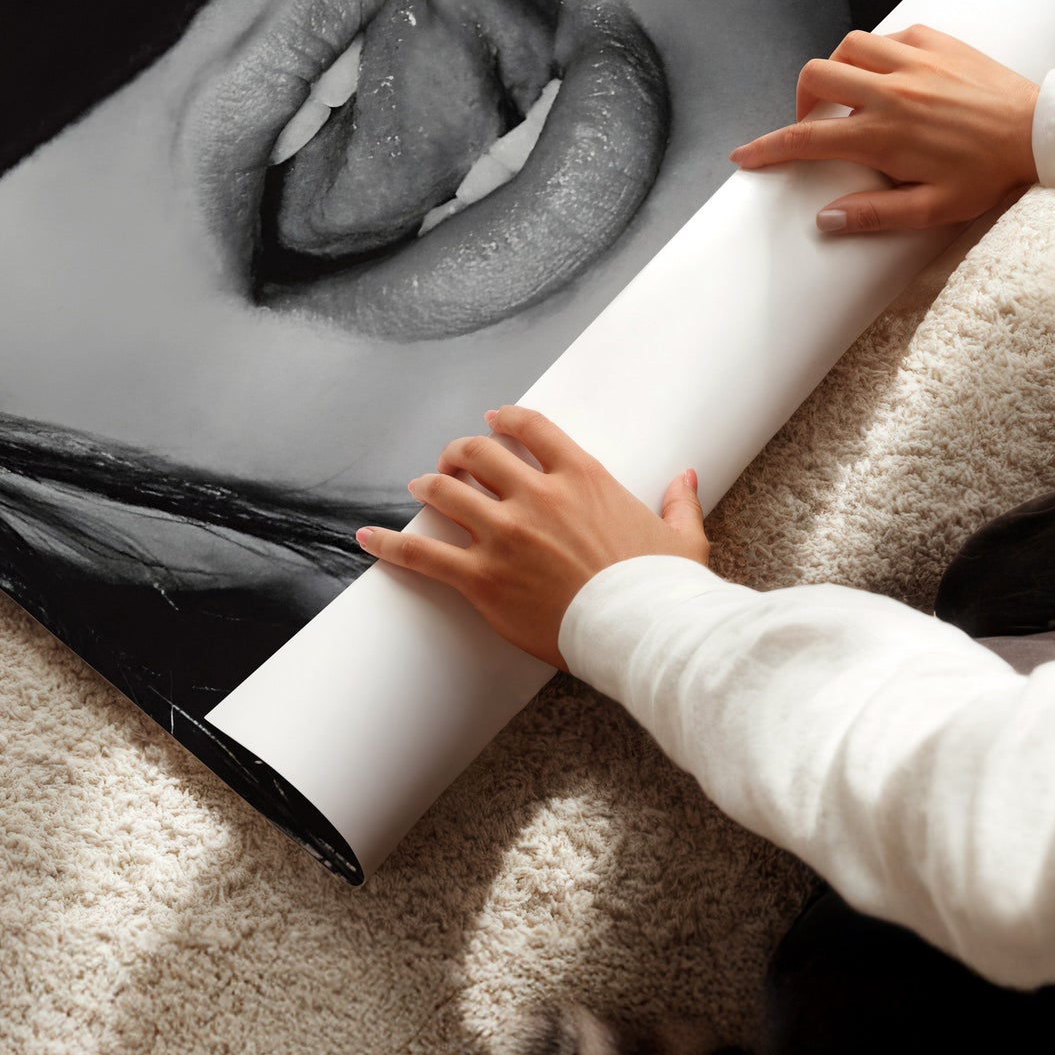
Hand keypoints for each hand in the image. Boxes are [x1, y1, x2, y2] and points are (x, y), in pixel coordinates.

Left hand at [355, 405, 707, 669]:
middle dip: (459, 452)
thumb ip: (678, 502)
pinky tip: (367, 537)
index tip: (492, 421)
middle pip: (478, 454)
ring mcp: (505, 535)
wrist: (645, 634)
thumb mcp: (681, 538)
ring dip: (429, 486)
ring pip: (446, 492)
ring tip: (420, 487)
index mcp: (582, 477)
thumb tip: (686, 477)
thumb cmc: (664, 589)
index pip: (530, 428)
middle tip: (451, 461)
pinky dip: (391, 544)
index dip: (504, 420)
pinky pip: (423, 555)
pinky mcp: (483, 578)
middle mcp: (536, 496)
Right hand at [728, 24, 1038, 233]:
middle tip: (814, 122)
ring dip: (838, 69)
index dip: (767, 148)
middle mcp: (890, 92)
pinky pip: (889, 35)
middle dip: (801, 99)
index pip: (806, 139)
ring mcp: (913, 61)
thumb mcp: (935, 208)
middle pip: (815, 77)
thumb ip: (876, 214)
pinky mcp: (936, 41)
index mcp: (883, 135)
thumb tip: (825, 219)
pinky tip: (891, 74)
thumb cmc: (991, 174)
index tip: (745, 155)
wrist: (1043, 132)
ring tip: (850, 93)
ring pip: (847, 47)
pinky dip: (878, 52)